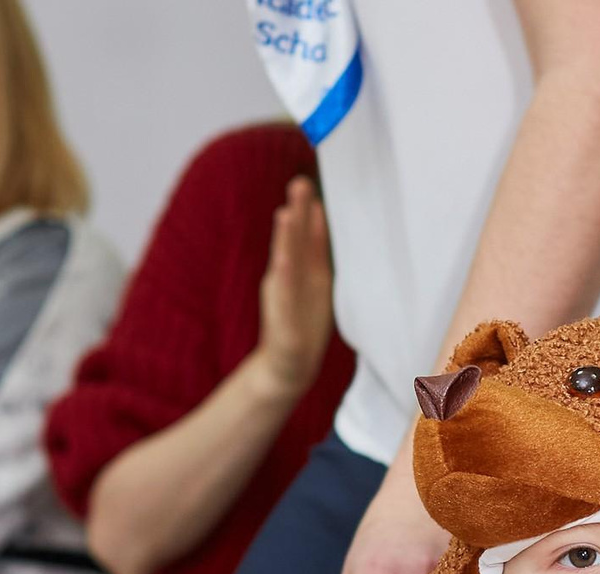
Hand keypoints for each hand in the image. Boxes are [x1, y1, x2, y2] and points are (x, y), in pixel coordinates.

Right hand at [254, 177, 334, 402]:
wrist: (289, 364)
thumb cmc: (302, 320)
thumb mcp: (314, 279)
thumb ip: (313, 246)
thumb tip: (317, 213)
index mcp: (302, 269)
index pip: (305, 235)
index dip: (308, 212)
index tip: (309, 184)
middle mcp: (290, 277)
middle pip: (293, 240)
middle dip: (297, 213)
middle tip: (299, 183)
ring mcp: (284, 296)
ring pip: (286, 261)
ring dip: (286, 238)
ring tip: (286, 212)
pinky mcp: (282, 318)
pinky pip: (284, 295)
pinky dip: (283, 276)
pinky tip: (282, 260)